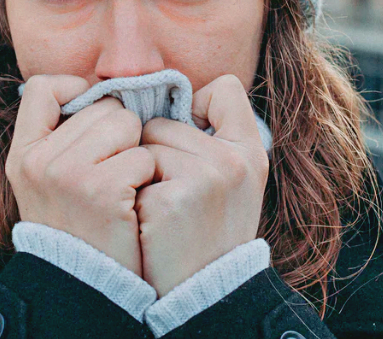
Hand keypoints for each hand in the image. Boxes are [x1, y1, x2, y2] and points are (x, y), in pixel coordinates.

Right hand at [6, 75, 155, 275]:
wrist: (85, 283)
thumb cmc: (76, 223)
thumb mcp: (47, 180)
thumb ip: (63, 136)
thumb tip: (102, 91)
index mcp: (23, 153)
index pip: (44, 87)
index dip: (75, 90)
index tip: (93, 117)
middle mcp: (40, 160)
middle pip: (102, 105)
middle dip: (119, 131)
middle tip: (112, 168)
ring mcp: (69, 174)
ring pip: (127, 123)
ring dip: (136, 150)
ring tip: (122, 182)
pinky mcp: (103, 190)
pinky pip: (144, 155)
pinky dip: (147, 176)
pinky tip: (133, 200)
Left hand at [135, 74, 269, 296]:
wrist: (203, 293)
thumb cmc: (210, 228)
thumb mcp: (233, 179)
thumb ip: (215, 134)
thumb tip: (172, 94)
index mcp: (250, 149)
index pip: (223, 88)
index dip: (197, 108)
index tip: (191, 141)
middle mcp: (233, 159)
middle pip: (164, 120)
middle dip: (157, 151)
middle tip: (173, 192)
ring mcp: (205, 178)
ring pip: (144, 143)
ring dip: (141, 172)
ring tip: (161, 207)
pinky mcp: (173, 200)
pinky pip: (132, 171)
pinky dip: (133, 195)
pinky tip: (150, 222)